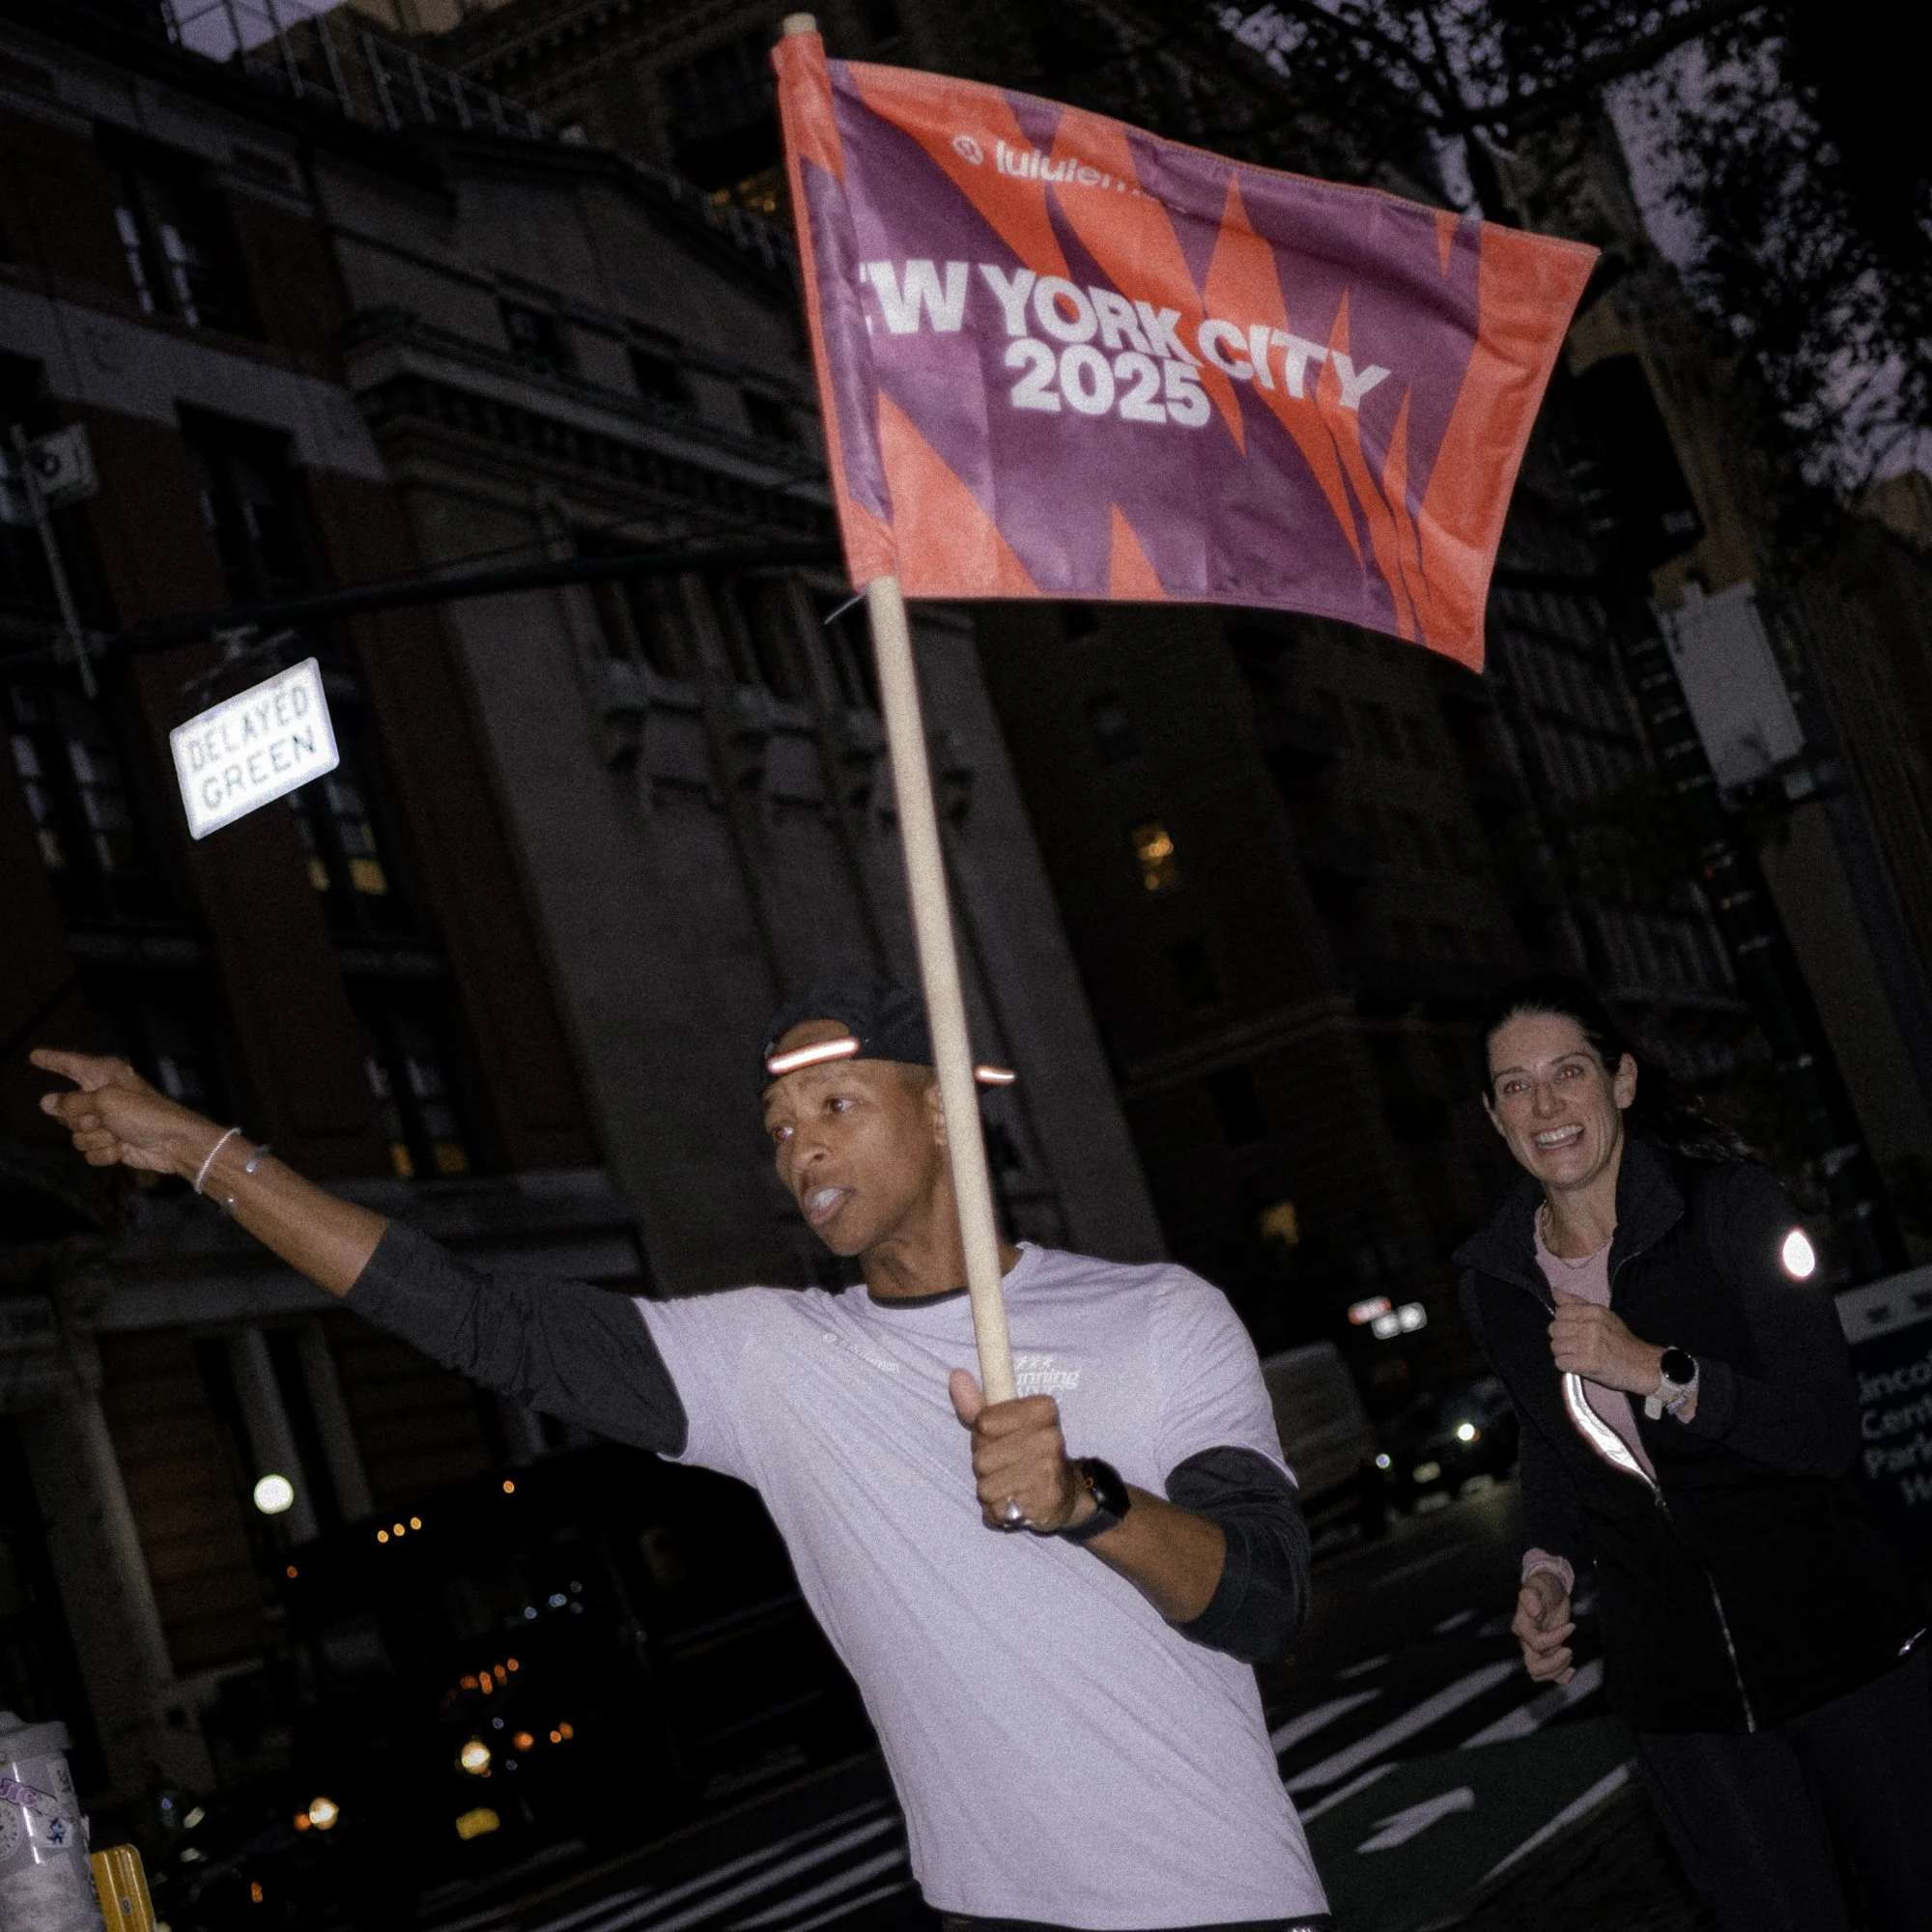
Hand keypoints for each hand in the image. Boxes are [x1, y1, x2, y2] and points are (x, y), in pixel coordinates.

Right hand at [33, 1048, 221, 1179]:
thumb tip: (45, 1102)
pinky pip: (88, 1152)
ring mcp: (105, 1122)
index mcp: (104, 1076)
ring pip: (76, 1135)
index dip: (52, 1059)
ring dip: (97, 1138)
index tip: (34, 1055)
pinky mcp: (109, 1144)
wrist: (173, 1144)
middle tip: (104, 1119)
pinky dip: (105, 1153)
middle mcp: (101, 1096)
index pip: (70, 1064)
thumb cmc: (144, 1114)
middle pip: (66, 1111)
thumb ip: (71, 1103)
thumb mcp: (105, 1101)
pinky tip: (123, 1148)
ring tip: (119, 1134)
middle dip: (82, 1120)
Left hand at [948, 1370, 1087, 1531]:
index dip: (982, 1435)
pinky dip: (998, 1511)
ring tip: (1010, 1485)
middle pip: (981, 1458)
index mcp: (1041, 1409)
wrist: (1066, 1491)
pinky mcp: (1046, 1503)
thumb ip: (976, 1404)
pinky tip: (1015, 1503)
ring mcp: (1049, 1471)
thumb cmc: (1026, 1451)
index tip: (1000, 1438)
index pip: (983, 1422)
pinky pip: (996, 1510)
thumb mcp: (1003, 1422)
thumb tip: (955, 1375)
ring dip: (990, 1490)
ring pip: (985, 1487)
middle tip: (1006, 1466)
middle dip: (985, 1466)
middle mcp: (1050, 1437)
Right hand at [1513, 1568, 1575, 1684]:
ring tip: (1569, 1652)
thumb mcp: (1537, 1585)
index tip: (1571, 1626)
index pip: (1536, 1643)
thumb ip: (1531, 1597)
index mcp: (1522, 1626)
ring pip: (1539, 1674)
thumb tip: (1534, 1613)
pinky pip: (1549, 1674)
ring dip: (1557, 1669)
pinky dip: (1560, 1677)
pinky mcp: (1547, 1652)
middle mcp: (1526, 1641)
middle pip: (1533, 1666)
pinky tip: (1571, 1670)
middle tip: (1569, 1650)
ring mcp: (1536, 1649)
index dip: (1555, 1638)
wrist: (1551, 1589)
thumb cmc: (1543, 1586)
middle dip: (1554, 1664)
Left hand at [1549, 1290, 1664, 1396]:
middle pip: (1554, 1329)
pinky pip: (1560, 1363)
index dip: (1563, 1322)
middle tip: (1575, 1345)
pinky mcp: (1587, 1364)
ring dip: (1563, 1353)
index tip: (1574, 1330)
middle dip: (1561, 1338)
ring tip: (1578, 1355)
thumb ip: (1577, 1303)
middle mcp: (1590, 1326)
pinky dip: (1567, 1366)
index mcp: (1594, 1312)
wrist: (1642, 1365)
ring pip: (1555, 1346)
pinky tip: (1579, 1365)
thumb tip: (1555, 1291)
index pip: (1560, 1312)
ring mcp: (1588, 1345)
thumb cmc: (1621, 1341)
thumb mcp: (1603, 1316)